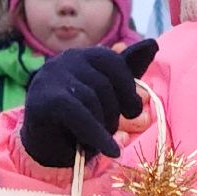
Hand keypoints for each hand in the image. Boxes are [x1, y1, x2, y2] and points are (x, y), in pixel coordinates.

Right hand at [20, 40, 157, 167]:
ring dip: (102, 127)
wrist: (43, 147)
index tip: (131, 112)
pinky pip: (78, 114)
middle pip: (103, 83)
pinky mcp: (43, 100)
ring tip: (98, 142)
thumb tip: (152, 45)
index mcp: (83, 56)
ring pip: (91, 98)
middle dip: (113, 114)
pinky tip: (110, 150)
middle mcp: (66, 60)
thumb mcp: (106, 96)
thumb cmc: (79, 120)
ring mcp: (52, 77)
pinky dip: (97, 135)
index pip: (114, 62)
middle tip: (110, 133)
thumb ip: (126, 74)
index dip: (127, 89)